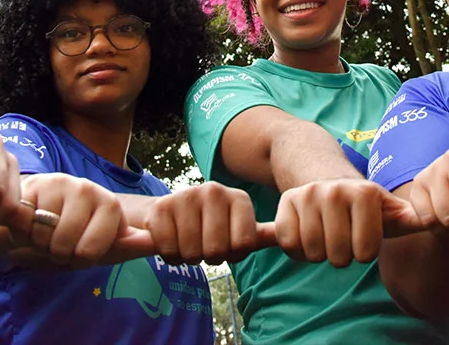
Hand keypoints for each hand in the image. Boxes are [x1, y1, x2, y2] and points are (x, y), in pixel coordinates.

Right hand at [0, 173, 154, 268]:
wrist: (40, 215)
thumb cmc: (77, 233)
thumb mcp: (104, 245)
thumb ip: (129, 245)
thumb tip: (156, 242)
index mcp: (110, 205)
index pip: (89, 252)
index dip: (80, 259)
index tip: (83, 248)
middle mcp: (90, 189)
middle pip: (65, 247)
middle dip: (59, 252)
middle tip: (61, 239)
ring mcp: (62, 184)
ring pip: (44, 237)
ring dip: (40, 243)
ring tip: (47, 230)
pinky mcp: (35, 184)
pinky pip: (24, 225)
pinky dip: (23, 232)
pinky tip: (31, 221)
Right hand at [141, 181, 273, 264]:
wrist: (170, 212)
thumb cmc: (212, 227)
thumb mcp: (240, 229)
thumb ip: (262, 235)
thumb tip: (287, 238)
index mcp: (240, 198)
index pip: (244, 245)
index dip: (234, 254)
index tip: (229, 244)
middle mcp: (215, 191)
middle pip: (217, 251)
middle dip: (209, 257)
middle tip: (204, 245)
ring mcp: (187, 195)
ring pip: (192, 252)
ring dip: (188, 257)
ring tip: (189, 242)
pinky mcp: (161, 207)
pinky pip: (168, 249)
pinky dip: (169, 255)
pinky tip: (172, 240)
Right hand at [274, 178, 421, 267]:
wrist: (330, 182)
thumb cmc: (367, 209)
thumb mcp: (391, 212)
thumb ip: (412, 219)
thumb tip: (430, 220)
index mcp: (365, 193)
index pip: (365, 253)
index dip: (365, 252)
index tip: (365, 237)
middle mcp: (336, 189)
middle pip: (338, 256)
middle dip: (342, 255)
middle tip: (343, 237)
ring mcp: (308, 193)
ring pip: (313, 252)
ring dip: (320, 253)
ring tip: (327, 235)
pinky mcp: (286, 200)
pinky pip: (289, 243)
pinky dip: (297, 249)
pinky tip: (307, 234)